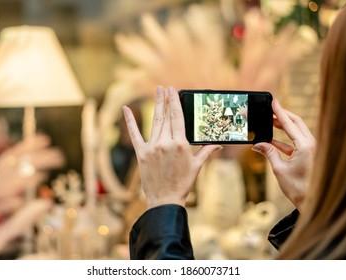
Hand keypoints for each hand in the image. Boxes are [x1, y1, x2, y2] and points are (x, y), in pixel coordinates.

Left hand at [123, 86, 221, 208]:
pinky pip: (135, 135)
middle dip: (165, 101)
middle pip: (166, 117)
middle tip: (164, 88)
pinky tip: (125, 109)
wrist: (165, 199)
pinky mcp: (141, 154)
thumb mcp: (197, 166)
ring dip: (156, 106)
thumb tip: (219, 144)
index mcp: (181, 144)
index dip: (175, 102)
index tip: (173, 90)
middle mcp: (165, 143)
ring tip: (157, 93)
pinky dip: (130, 122)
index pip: (177, 117)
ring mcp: (152, 147)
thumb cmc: (183, 184)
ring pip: (155, 122)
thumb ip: (207, 151)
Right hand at [252, 99, 314, 210]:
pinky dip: (284, 140)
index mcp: (305, 146)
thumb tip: (257, 144)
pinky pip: (295, 142)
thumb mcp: (279, 169)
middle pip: (296, 123)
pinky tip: (271, 140)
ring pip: (296, 132)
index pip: (290, 124)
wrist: (312, 202)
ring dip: (283, 127)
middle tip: (270, 110)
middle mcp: (311, 144)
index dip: (279, 112)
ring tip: (269, 122)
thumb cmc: (298, 188)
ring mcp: (312, 149)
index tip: (273, 101)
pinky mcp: (309, 155)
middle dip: (282, 116)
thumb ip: (269, 153)